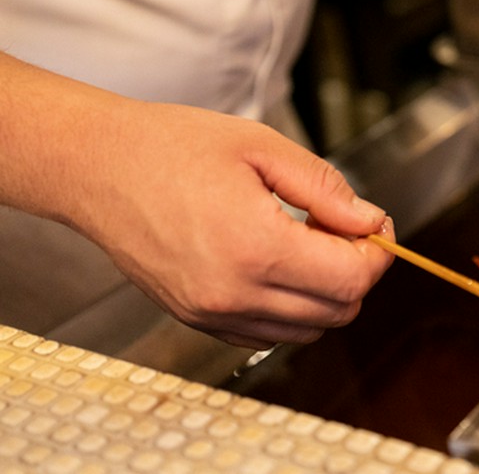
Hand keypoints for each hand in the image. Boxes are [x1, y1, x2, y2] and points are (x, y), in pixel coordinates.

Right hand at [64, 100, 394, 349]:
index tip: (377, 224)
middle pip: (338, 311)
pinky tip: (279, 262)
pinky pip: (267, 335)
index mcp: (256, 247)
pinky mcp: (196, 319)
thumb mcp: (264, 147)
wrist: (96, 166)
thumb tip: (370, 221)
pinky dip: (291, 308)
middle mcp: (233, 294)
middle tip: (343, 226)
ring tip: (306, 240)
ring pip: (307, 330)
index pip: (351, 279)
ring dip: (327, 291)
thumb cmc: (172, 146)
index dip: (379, 252)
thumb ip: (326, 189)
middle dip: (358, 271)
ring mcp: (211, 313)